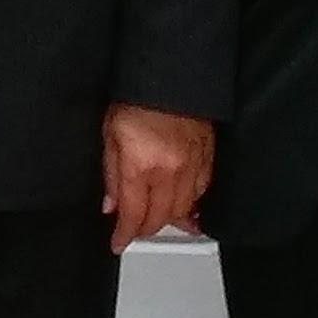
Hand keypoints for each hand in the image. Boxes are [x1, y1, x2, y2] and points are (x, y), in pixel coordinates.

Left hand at [102, 103, 212, 250]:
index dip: (124, 234)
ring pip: (184, 210)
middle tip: (134, 230)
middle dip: (144, 229)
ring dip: (168, 220)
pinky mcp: (207, 157)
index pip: (133, 215)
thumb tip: (111, 205)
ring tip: (156, 223)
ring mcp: (193, 165)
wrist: (168, 74)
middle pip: (160, 218)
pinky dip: (191, 204)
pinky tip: (184, 207)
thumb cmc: (136, 99)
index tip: (118, 242)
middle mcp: (170, 170)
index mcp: (141, 165)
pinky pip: (201, 192)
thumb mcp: (109, 136)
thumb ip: (111, 175)